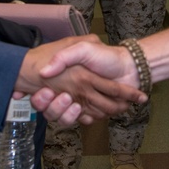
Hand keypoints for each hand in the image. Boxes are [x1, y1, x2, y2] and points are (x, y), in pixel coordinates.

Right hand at [17, 36, 144, 125]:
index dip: (39, 98)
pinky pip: (82, 121)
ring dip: (66, 114)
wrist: (129, 67)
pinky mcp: (94, 111)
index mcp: (66, 78)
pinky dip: (82, 118)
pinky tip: (85, 110)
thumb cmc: (106, 56)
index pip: (43, 93)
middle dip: (51, 107)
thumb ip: (64, 56)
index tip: (43, 92)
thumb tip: (44, 73)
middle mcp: (70, 92)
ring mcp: (82, 102)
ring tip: (75, 104)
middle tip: (62, 97)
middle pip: (50, 109)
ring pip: (64, 118)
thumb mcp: (83, 48)